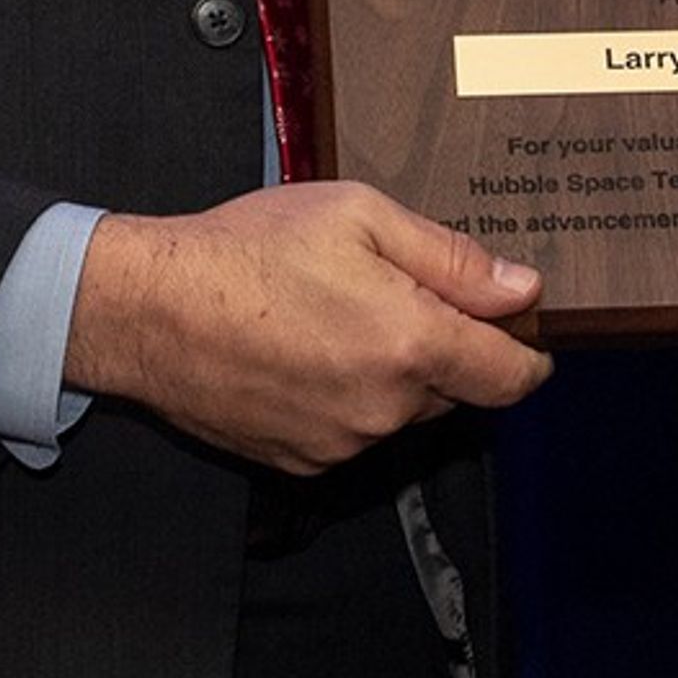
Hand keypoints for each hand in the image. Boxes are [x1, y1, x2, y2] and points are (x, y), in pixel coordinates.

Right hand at [64, 181, 549, 473]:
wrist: (149, 309)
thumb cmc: (248, 250)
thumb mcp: (360, 216)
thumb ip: (451, 259)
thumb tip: (521, 289)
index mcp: (412, 345)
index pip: (512, 379)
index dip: (528, 353)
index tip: (521, 330)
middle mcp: (385, 409)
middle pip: (457, 391)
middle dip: (447, 347)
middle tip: (399, 291)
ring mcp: (341, 443)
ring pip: (404, 411)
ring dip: (395, 372)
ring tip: (338, 313)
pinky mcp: (302, 461)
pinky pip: (354, 431)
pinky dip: (349, 397)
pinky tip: (307, 350)